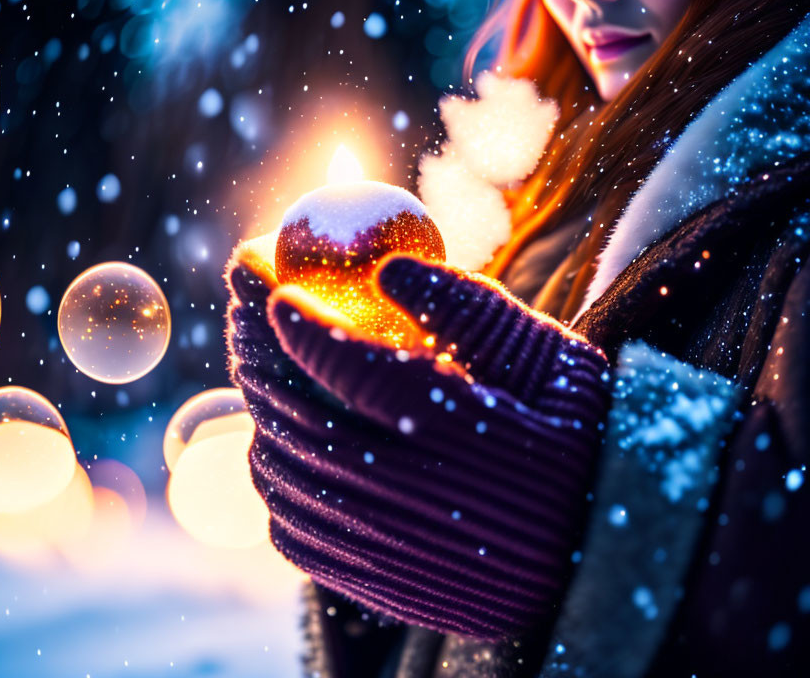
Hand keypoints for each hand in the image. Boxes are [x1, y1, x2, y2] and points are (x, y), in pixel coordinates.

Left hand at [226, 248, 609, 638]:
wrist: (597, 556)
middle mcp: (410, 498)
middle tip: (251, 306)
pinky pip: (289, 526)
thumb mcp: (551, 362)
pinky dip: (275, 473)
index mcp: (462, 433)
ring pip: (281, 471)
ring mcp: (384, 549)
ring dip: (261, 407)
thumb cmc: (579, 444)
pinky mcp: (373, 582)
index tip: (273, 285)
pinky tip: (288, 440)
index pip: (348, 366)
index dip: (297, 320)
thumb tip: (387, 266)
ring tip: (267, 362)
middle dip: (258, 348)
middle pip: (295, 414)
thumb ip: (469, 309)